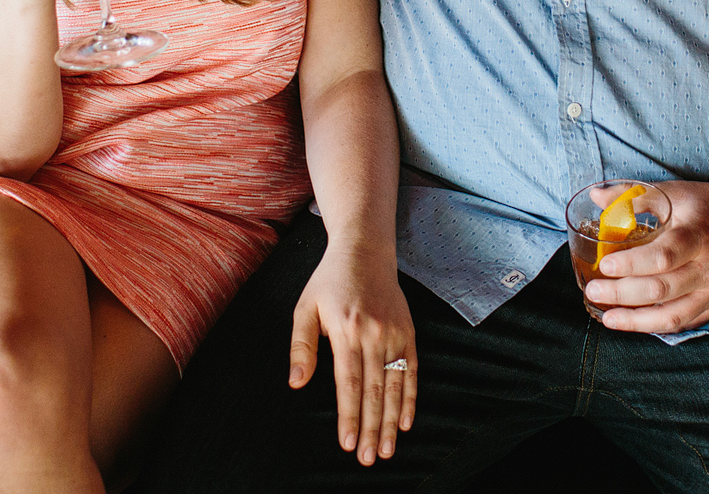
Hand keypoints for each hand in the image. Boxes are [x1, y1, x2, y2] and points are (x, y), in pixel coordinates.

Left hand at [287, 239, 417, 465]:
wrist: (365, 251)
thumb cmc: (329, 281)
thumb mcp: (305, 307)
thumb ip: (301, 345)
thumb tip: (296, 382)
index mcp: (346, 329)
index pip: (348, 383)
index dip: (349, 415)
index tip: (346, 442)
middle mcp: (374, 334)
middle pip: (374, 390)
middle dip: (369, 428)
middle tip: (366, 458)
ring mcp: (395, 334)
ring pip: (394, 386)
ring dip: (390, 421)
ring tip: (385, 450)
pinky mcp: (409, 332)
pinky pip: (412, 371)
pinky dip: (410, 398)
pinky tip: (405, 422)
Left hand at [585, 179, 708, 333]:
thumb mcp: (676, 192)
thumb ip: (635, 197)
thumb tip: (596, 196)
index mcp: (697, 236)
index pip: (662, 256)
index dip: (631, 265)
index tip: (604, 265)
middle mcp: (708, 268)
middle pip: (661, 289)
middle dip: (622, 294)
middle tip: (593, 290)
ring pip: (672, 315)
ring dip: (636, 321)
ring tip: (607, 317)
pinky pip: (684, 323)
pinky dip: (656, 326)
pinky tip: (634, 322)